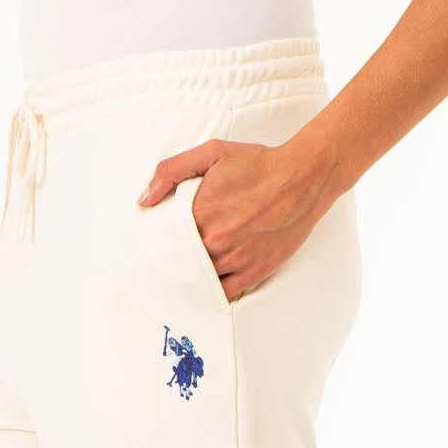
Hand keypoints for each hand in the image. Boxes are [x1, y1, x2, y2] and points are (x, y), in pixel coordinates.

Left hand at [137, 128, 341, 302]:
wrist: (303, 178)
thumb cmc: (258, 164)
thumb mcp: (213, 153)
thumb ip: (172, 170)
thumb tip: (144, 200)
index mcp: (201, 211)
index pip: (167, 237)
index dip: (160, 242)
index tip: (153, 247)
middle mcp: (216, 238)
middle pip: (181, 261)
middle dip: (173, 263)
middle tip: (161, 269)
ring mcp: (236, 258)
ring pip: (201, 280)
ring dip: (191, 279)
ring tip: (184, 278)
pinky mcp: (253, 272)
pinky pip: (223, 293)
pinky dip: (213, 293)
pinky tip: (206, 288)